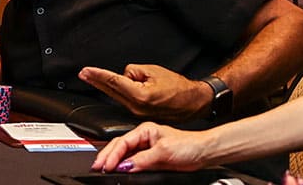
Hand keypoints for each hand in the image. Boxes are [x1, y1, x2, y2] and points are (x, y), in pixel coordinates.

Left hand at [79, 64, 210, 121]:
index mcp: (140, 96)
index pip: (113, 82)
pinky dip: (121, 93)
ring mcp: (138, 114)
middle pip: (110, 91)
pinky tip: (123, 86)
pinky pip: (125, 101)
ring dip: (109, 86)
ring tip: (101, 77)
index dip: (98, 75)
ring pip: (117, 96)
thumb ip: (133, 72)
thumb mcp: (153, 71)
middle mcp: (137, 108)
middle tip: (83, 73)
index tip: (86, 71)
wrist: (194, 102)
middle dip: (96, 81)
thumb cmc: (178, 87)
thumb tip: (123, 75)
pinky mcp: (140, 116)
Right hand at [91, 121, 211, 172]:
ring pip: (124, 155)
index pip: (122, 143)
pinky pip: (133, 162)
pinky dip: (124, 167)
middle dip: (106, 157)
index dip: (112, 155)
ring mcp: (146, 148)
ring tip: (103, 169)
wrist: (205, 152)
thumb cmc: (190, 145)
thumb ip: (142, 159)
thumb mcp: (163, 152)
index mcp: (144, 130)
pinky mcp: (151, 158)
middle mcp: (143, 138)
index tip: (105, 166)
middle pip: (118, 146)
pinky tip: (120, 171)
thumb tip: (125, 166)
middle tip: (97, 167)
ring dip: (113, 162)